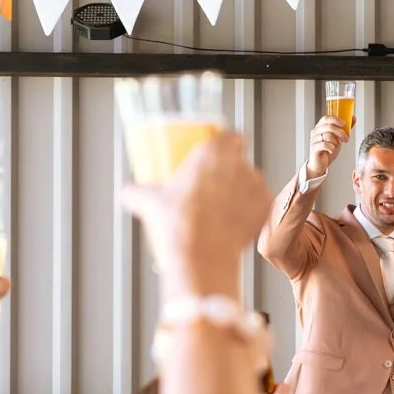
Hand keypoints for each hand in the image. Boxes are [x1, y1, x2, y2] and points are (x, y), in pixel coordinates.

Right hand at [121, 131, 271, 299]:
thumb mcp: (148, 202)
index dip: (227, 145)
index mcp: (212, 152)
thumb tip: (126, 193)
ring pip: (252, 183)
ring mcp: (256, 185)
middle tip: (214, 189)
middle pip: (240, 161)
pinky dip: (252, 213)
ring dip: (242, 192)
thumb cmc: (176, 224)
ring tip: (223, 211)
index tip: (218, 155)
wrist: (200, 255)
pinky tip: (235, 224)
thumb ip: (136, 192)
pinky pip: (262, 205)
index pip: (230, 137)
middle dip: (230, 172)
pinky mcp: (267, 207)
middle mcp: (239, 163)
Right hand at [306, 116, 348, 180]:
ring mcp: (313, 140)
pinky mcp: (313, 148)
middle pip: (329, 127)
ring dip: (336, 142)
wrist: (320, 164)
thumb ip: (345, 129)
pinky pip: (325, 144)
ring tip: (335, 146)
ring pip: (328, 136)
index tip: (344, 123)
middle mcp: (315, 132)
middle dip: (341, 133)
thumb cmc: (328, 150)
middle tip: (346, 139)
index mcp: (320, 127)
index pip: (326, 118)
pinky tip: (331, 151)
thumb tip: (353, 118)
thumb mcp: (338, 138)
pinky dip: (331, 148)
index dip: (335, 119)